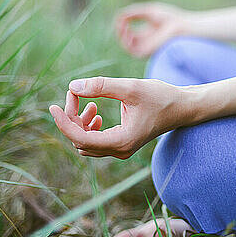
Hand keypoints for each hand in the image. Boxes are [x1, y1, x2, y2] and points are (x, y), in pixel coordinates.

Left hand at [49, 77, 189, 158]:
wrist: (182, 108)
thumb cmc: (161, 97)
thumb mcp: (131, 87)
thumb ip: (102, 86)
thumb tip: (73, 86)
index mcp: (122, 141)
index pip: (81, 138)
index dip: (63, 123)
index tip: (53, 106)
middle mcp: (120, 150)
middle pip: (80, 140)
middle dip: (72, 118)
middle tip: (75, 93)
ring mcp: (121, 149)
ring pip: (85, 142)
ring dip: (79, 123)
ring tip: (88, 102)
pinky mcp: (121, 143)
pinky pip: (94, 141)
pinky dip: (89, 126)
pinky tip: (95, 111)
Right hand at [114, 2, 189, 57]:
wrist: (180, 26)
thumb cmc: (169, 17)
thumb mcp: (147, 11)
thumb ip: (132, 12)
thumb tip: (119, 16)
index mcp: (147, 33)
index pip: (129, 32)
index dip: (122, 23)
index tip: (122, 16)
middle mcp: (145, 42)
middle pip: (125, 39)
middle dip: (120, 30)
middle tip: (121, 21)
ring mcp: (146, 48)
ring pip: (126, 46)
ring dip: (121, 36)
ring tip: (123, 26)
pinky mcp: (147, 52)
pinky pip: (130, 51)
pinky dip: (125, 42)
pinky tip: (128, 31)